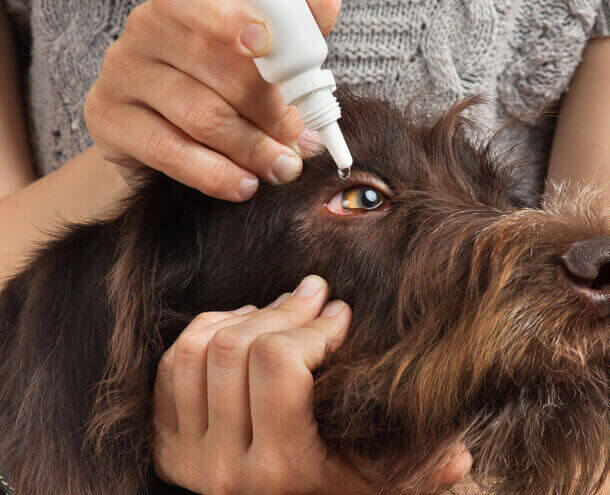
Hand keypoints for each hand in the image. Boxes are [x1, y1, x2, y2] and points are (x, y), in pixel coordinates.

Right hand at [84, 0, 339, 200]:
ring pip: (201, 115)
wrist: (155, 132)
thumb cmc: (218, 86)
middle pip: (219, 70)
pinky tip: (244, 186)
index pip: (202, 2)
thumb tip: (327, 7)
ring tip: (283, 169)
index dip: (233, 20)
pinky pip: (169, 151)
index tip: (264, 43)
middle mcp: (147, 29)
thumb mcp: (256, 58)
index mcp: (184, 4)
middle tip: (303, 142)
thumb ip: (291, 32)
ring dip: (252, 149)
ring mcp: (122, 73)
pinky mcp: (108, 119)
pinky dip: (214, 174)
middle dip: (271, 111)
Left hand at [152, 275, 471, 494]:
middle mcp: (223, 470)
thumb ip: (433, 471)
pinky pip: (174, 362)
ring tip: (283, 310)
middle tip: (316, 297)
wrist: (307, 493)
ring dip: (244, 316)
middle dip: (284, 310)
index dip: (313, 325)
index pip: (277, 363)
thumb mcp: (397, 474)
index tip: (341, 315)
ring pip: (198, 348)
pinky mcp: (167, 440)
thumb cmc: (357, 472)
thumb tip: (460, 458)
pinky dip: (209, 329)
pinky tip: (246, 325)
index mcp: (280, 471)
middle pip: (235, 348)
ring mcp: (187, 456)